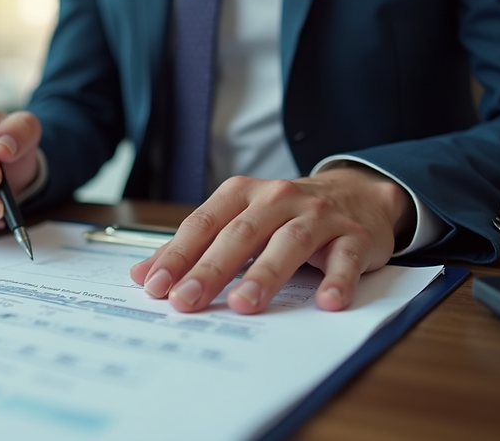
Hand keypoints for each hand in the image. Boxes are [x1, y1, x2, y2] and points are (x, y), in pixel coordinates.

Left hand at [129, 165, 415, 313]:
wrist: (356, 194)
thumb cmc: (285, 214)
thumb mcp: (237, 221)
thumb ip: (193, 247)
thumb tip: (143, 275)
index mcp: (242, 195)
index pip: (203, 224)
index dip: (178, 255)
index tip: (155, 286)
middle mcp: (278, 199)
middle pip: (240, 234)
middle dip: (210, 269)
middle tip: (186, 301)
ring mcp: (318, 216)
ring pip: (288, 243)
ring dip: (265, 275)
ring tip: (243, 305)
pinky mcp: (353, 236)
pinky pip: (345, 258)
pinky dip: (337, 280)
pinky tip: (327, 302)